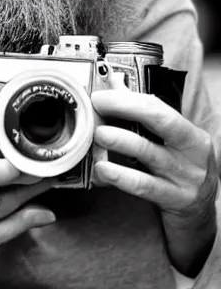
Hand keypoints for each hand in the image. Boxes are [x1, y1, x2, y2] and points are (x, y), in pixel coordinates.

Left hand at [92, 89, 218, 276]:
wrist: (199, 214)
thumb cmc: (178, 170)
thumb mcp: (168, 144)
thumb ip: (140, 114)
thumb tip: (112, 83)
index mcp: (190, 135)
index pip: (158, 107)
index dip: (127, 99)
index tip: (100, 96)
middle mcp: (192, 153)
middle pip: (160, 122)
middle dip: (125, 108)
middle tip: (97, 106)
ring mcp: (185, 178)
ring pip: (149, 153)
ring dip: (119, 140)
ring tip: (98, 134)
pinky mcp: (174, 200)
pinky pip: (143, 185)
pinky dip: (120, 175)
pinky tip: (101, 168)